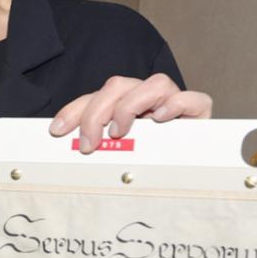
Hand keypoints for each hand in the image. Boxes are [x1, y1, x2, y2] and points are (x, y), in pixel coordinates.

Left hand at [48, 74, 213, 152]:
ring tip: (121, 131)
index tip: (57, 130)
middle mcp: (148, 99)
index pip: (96, 97)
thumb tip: (72, 148)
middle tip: (89, 143)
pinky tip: (160, 119)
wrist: (191, 174)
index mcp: (125, 105)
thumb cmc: (149, 167)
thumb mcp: (114, 156)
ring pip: (154, 83)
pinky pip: (193, 98)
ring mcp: (174, 103)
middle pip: (118, 86)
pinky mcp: (199, 114)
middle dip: (97, 112)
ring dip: (131, 105)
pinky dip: (175, 104)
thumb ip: (98, 147)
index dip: (75, 110)